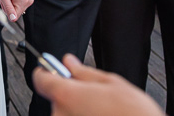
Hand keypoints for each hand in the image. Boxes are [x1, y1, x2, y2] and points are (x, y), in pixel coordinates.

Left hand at [0, 0, 32, 21]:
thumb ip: (8, 8)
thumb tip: (13, 18)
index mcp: (23, 0)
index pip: (15, 16)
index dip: (6, 10)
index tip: (4, 2)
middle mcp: (28, 0)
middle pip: (16, 13)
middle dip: (8, 7)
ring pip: (16, 10)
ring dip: (9, 4)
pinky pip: (17, 6)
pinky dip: (11, 2)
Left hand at [33, 54, 163, 115]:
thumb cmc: (133, 113)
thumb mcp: (111, 82)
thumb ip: (84, 72)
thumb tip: (69, 62)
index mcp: (65, 95)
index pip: (40, 79)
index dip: (47, 72)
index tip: (53, 70)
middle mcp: (60, 114)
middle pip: (56, 97)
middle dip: (71, 92)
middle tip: (92, 94)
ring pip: (67, 112)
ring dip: (79, 109)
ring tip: (102, 110)